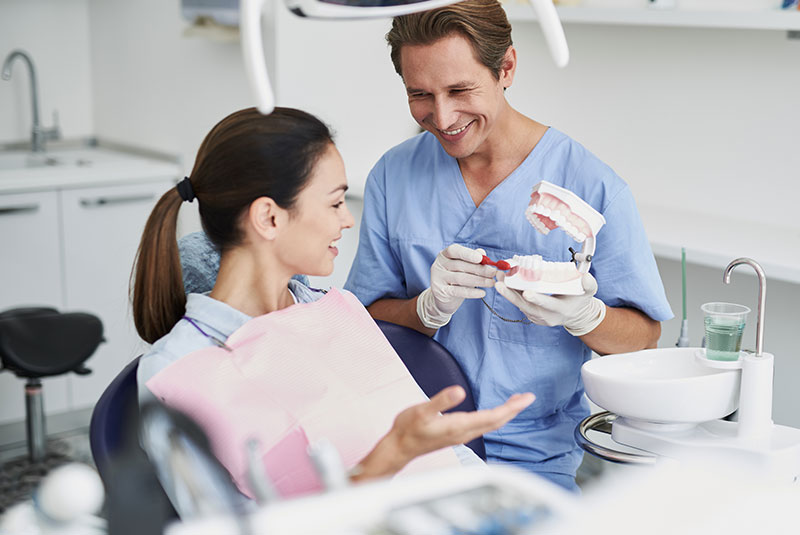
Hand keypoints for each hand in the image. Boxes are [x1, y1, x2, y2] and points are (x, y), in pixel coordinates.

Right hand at [353, 386, 533, 480]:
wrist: (399, 448)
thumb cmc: (408, 429)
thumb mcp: (422, 411)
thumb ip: (441, 401)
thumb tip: (459, 391)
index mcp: (460, 425)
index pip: (493, 417)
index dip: (512, 407)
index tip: (527, 398)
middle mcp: (464, 432)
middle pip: (497, 422)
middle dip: (514, 409)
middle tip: (528, 397)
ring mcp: (461, 435)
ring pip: (491, 424)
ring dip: (505, 413)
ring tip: (516, 402)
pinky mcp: (457, 434)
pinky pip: (483, 426)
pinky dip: (494, 417)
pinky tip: (493, 412)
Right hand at [417, 244, 496, 328]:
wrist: (443, 298)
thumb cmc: (456, 279)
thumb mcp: (463, 267)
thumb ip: (472, 259)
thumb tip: (482, 252)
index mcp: (444, 255)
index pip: (454, 250)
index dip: (467, 253)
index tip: (480, 258)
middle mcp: (438, 265)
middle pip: (460, 265)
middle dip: (479, 269)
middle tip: (493, 273)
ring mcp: (438, 278)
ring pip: (461, 278)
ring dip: (479, 280)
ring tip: (492, 283)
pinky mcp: (440, 291)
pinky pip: (458, 291)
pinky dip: (472, 292)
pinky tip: (482, 293)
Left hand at [495, 272, 606, 335]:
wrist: (574, 314)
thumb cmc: (580, 300)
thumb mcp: (589, 292)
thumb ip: (589, 284)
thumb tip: (585, 277)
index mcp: (560, 310)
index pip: (547, 304)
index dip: (537, 298)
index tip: (526, 292)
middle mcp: (546, 316)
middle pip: (526, 306)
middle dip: (511, 295)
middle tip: (499, 283)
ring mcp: (537, 317)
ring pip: (519, 304)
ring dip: (507, 291)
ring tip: (498, 277)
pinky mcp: (531, 315)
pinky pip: (519, 304)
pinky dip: (511, 293)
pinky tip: (504, 281)